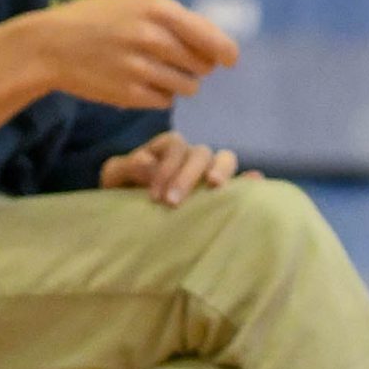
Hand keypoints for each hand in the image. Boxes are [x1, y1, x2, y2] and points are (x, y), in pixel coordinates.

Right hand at [27, 0, 238, 110]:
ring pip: (187, 86)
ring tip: (159, 71)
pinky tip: (143, 83)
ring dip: (181, 82)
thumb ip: (174, 20)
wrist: (51, 45)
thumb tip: (215, 43)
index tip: (231, 59)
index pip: (209, 36)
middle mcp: (152, 38)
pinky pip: (164, 100)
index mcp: (158, 9)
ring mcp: (140, 68)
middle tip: (181, 61)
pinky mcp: (128, 95)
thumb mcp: (138, 4)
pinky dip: (161, 95)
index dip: (226, 51)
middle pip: (201, 64)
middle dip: (199, 65)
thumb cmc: (99, 19)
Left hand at [99, 131, 250, 204]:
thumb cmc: (121, 195)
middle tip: (172, 202)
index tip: (154, 196)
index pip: (176, 144)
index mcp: (168, 148)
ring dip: (221, 169)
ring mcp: (208, 174)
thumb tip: (148, 164)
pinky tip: (254, 183)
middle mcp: (191, 157)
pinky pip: (241, 182)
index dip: (166, 166)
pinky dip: (249, 181)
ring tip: (215, 186)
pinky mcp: (220, 196)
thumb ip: (125, 167)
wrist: (126, 224)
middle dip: (188, 175)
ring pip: (225, 158)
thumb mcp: (114, 179)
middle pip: (200, 152)